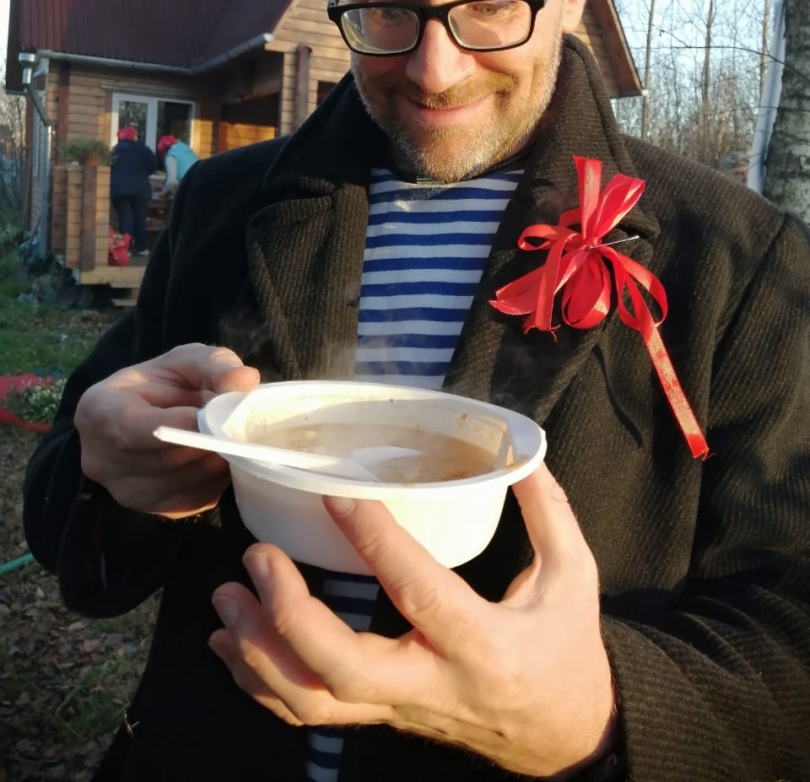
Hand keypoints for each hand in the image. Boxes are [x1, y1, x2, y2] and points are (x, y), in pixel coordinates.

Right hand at [76, 344, 259, 518]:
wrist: (148, 414)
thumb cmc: (162, 383)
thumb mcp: (185, 361)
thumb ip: (214, 365)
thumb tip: (245, 380)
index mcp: (98, 411)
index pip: (130, 428)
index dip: (175, 425)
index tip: (211, 416)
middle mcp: (101, 459)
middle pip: (163, 459)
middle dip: (207, 442)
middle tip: (241, 425)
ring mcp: (125, 491)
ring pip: (183, 482)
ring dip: (217, 461)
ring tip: (234, 437)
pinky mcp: (153, 510)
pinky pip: (194, 500)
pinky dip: (216, 480)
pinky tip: (223, 457)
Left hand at [209, 463, 616, 777]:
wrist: (566, 738)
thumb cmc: (567, 648)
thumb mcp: (574, 574)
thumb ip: (546, 510)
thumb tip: (520, 450)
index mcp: (484, 644)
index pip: (419, 592)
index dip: (375, 541)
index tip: (335, 492)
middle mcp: (433, 684)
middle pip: (342, 668)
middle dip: (288, 613)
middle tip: (256, 556)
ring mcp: (400, 709)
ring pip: (312, 701)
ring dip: (258, 653)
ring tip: (225, 597)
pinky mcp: (383, 716)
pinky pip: (310, 713)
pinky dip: (261, 682)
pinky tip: (232, 644)